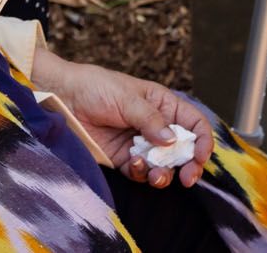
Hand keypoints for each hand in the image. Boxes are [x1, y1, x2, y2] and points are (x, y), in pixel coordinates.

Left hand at [31, 52, 214, 188]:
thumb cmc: (96, 87)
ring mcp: (140, 144)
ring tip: (157, 176)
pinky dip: (142, 174)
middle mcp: (156, 126)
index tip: (200, 156)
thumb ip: (151, 121)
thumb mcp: (127, 98)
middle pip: (183, 150)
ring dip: (165, 174)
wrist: (63, 98)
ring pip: (163, 165)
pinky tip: (136, 165)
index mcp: (163, 105)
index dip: (202, 140)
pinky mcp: (123, 159)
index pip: (193, 123)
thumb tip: (173, 141)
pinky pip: (141, 172)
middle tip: (188, 178)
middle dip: (189, 165)